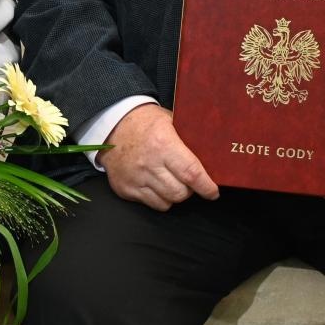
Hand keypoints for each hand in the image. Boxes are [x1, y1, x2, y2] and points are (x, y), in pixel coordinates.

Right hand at [98, 103, 218, 210]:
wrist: (112, 126)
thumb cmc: (145, 122)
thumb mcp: (170, 120)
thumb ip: (189, 137)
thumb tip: (213, 154)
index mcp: (163, 143)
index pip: (191, 173)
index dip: (206, 186)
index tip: (213, 191)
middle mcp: (149, 163)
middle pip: (180, 192)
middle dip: (191, 191)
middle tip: (191, 182)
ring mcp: (135, 178)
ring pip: (168, 202)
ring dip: (176, 195)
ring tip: (174, 181)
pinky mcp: (126, 188)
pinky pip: (152, 204)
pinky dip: (160, 198)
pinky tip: (159, 184)